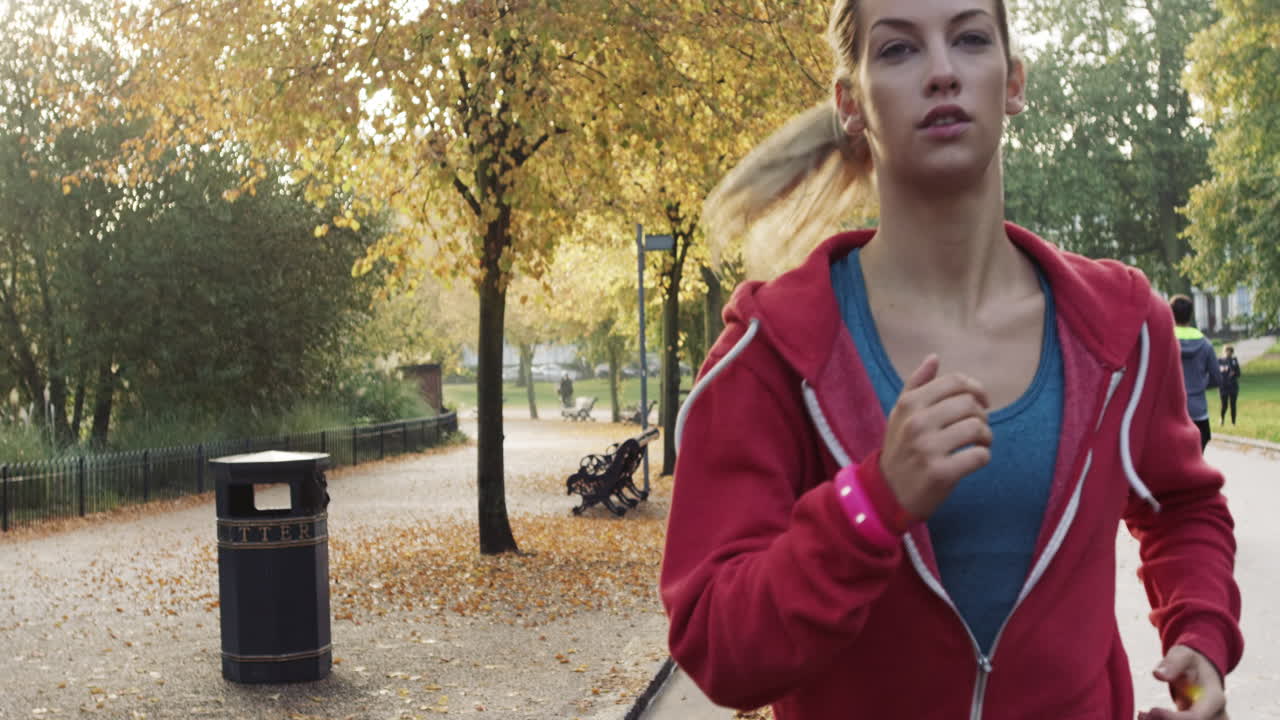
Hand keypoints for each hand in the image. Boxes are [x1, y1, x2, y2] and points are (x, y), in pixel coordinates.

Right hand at [879, 354, 991, 519]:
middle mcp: (917, 423)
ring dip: (986, 437)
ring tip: (979, 443)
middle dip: (982, 416)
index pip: (955, 382)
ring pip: (978, 428)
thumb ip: (916, 384)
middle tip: (978, 427)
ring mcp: (928, 448)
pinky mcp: (941, 473)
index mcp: (909, 404)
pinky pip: (979, 456)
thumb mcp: (900, 414)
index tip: (982, 402)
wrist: (887, 493)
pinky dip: (983, 457)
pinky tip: (973, 460)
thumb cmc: (900, 449)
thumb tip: (934, 357)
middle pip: (970, 404)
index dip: (976, 389)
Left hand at [1137, 645, 1228, 719]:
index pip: (1196, 718)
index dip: (1172, 718)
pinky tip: (1146, 717)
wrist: (1201, 672)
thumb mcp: (1183, 655)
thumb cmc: (1191, 662)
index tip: (1151, 709)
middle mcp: (1216, 716)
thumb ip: (1173, 663)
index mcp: (1214, 699)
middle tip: (1141, 714)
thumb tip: (1158, 675)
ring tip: (1142, 715)